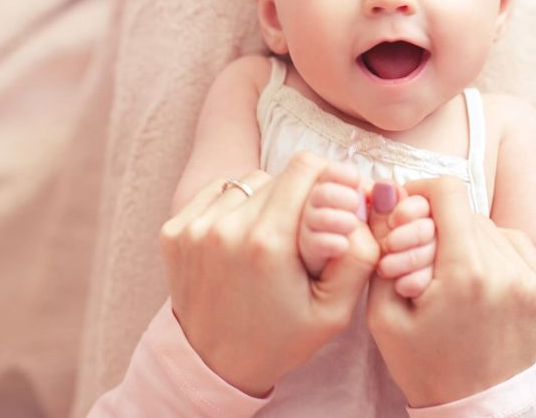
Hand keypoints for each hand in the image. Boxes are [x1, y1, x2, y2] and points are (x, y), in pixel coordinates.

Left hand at [160, 152, 378, 396]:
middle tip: (305, 228)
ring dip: (267, 200)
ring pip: (248, 182)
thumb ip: (358, 257)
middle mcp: (227, 228)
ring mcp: (195, 228)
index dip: (328, 176)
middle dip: (300, 193)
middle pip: (279, 175)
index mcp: (269, 243)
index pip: (306, 167)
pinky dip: (235, 205)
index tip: (335, 197)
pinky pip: (218, 193)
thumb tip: (361, 204)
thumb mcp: (333, 312)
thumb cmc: (279, 339)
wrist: (213, 366)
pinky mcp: (174, 231)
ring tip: (272, 238)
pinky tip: (243, 237)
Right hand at [366, 176, 535, 407]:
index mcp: (464, 274)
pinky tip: (478, 278)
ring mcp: (534, 282)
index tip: (408, 207)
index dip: (422, 191)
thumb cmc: (424, 364)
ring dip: (468, 238)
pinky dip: (495, 252)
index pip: (448, 192)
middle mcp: (507, 272)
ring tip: (450, 272)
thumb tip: (388, 196)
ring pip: (492, 227)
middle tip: (421, 253)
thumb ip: (382, 249)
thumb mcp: (383, 314)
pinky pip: (517, 247)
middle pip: (467, 212)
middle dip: (440, 224)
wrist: (475, 409)